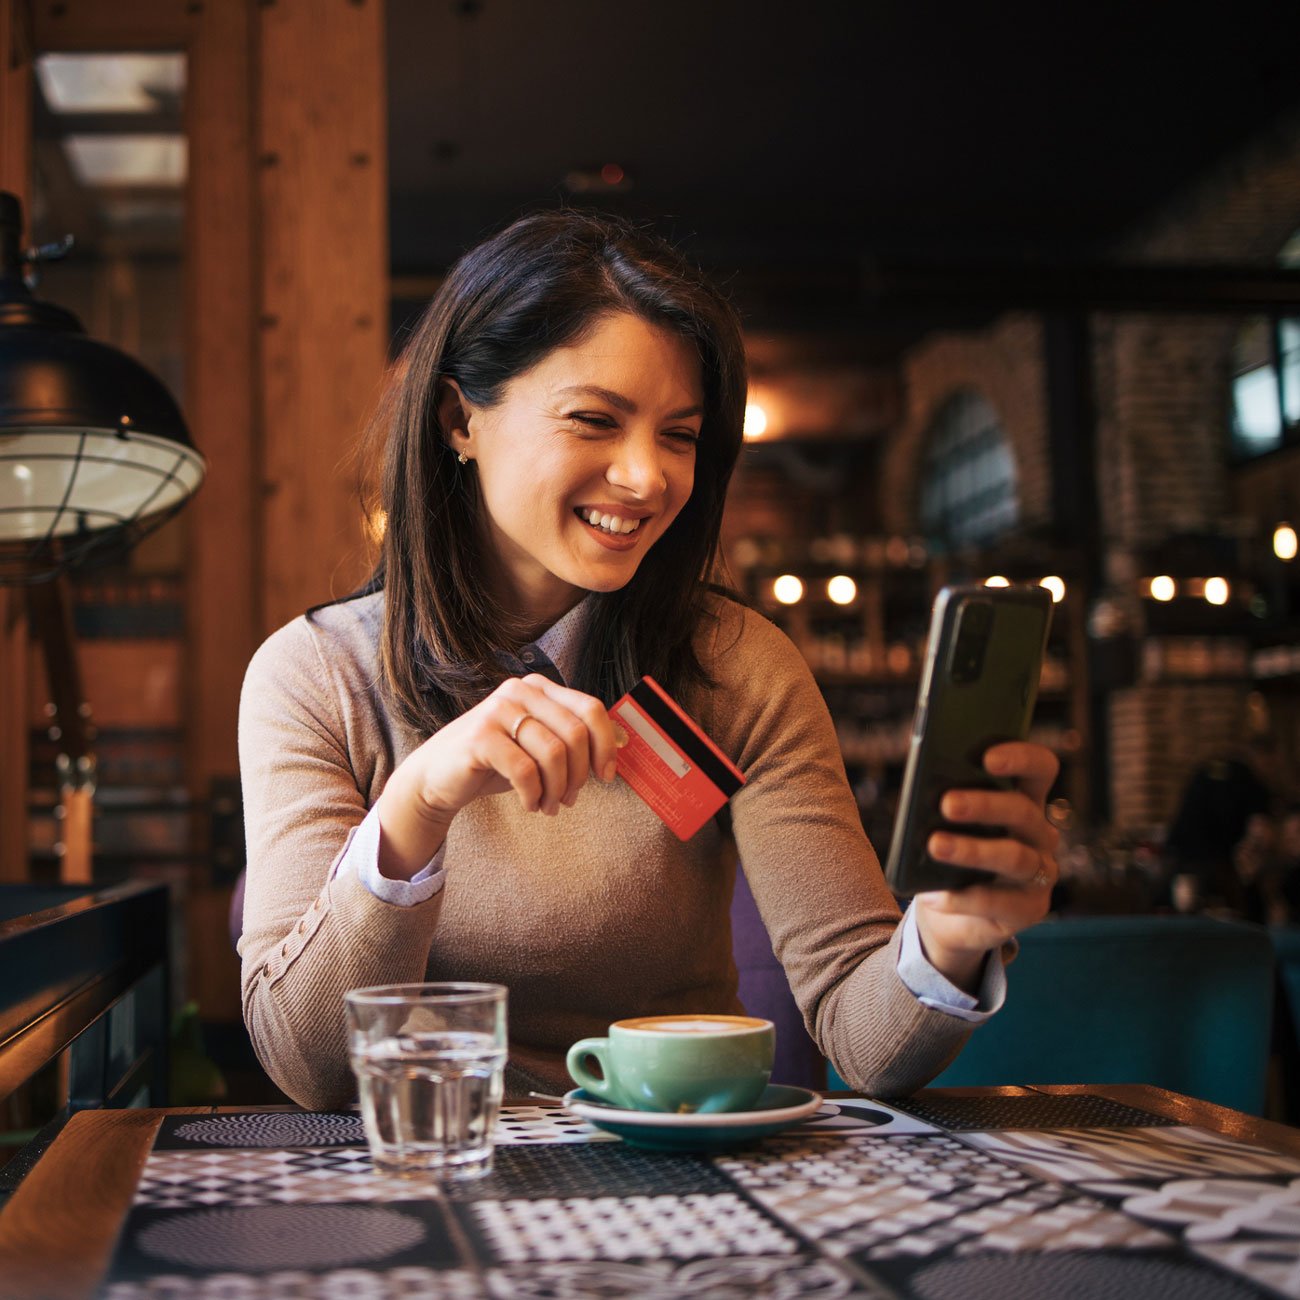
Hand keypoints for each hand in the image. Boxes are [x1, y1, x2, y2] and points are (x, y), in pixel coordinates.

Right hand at [375, 674, 624, 878]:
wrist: (437, 777)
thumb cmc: (496, 762)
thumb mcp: (541, 747)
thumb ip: (577, 739)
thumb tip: (626, 741)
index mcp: (539, 687)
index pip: (591, 708)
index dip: (606, 744)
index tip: (606, 776)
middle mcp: (520, 690)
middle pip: (575, 733)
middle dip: (580, 775)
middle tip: (569, 800)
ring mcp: (498, 709)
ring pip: (553, 753)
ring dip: (557, 789)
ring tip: (548, 805)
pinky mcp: (480, 736)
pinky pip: (525, 770)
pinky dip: (533, 795)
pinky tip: (529, 803)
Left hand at [911, 741, 1060, 992]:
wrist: (949, 909)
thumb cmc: (948, 849)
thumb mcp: (943, 822)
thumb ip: (942, 800)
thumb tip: (922, 787)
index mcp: (1024, 798)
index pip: (1040, 768)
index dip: (1020, 757)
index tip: (987, 757)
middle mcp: (1039, 833)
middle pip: (1021, 811)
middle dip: (983, 804)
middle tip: (946, 803)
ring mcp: (1040, 872)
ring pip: (1013, 856)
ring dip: (971, 850)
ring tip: (934, 845)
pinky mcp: (1030, 908)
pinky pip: (998, 902)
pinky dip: (961, 898)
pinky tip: (933, 895)